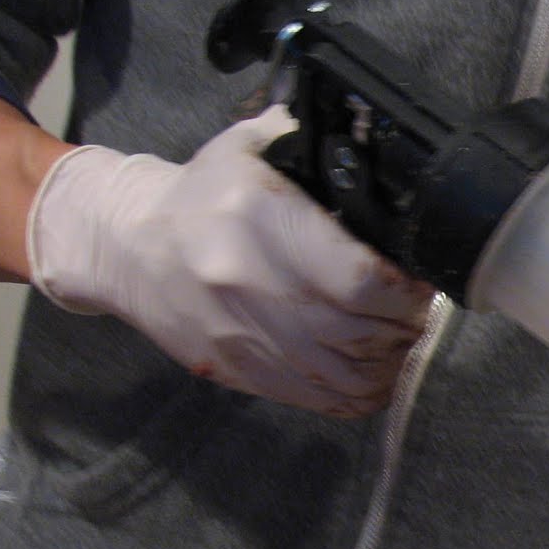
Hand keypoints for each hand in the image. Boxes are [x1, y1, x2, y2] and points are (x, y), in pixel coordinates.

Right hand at [25, 106, 431, 416]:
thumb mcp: (253, 148)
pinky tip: (374, 367)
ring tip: (396, 334)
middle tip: (413, 306)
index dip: (407, 288)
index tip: (419, 277)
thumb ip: (315, 147)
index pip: (364, 279)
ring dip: (392, 359)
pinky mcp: (248, 374)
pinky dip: (367, 389)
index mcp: (260, 221)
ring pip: (355, 373)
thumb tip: (382, 154)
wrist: (130, 248)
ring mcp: (249, 338)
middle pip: (366, 332)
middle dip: (405, 322)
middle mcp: (254, 285)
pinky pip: (331, 401)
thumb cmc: (203, 196)